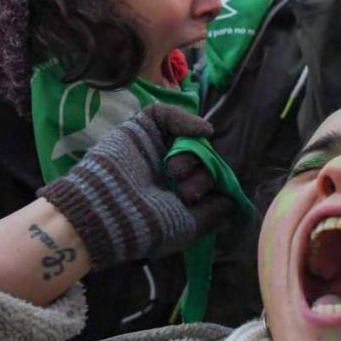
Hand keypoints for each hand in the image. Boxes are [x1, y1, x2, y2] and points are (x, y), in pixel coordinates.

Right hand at [37, 105, 235, 269]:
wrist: (107, 214)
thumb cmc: (146, 226)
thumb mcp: (188, 226)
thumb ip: (213, 212)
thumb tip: (232, 198)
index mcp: (175, 190)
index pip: (207, 174)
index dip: (213, 181)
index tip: (206, 196)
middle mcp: (166, 167)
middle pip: (202, 155)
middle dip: (203, 172)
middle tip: (185, 190)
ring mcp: (153, 147)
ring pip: (188, 137)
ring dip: (193, 153)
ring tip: (176, 173)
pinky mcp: (139, 129)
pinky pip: (167, 115)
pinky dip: (186, 120)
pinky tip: (201, 132)